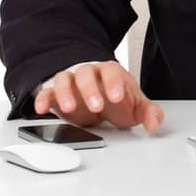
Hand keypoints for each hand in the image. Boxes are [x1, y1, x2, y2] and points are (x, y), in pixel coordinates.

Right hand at [33, 61, 163, 132]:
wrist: (100, 96)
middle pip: (86, 74)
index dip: (113, 83)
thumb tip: (154, 123)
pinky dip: (42, 98)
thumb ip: (149, 113)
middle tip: (97, 106)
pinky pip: (46, 92)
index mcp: (111, 73)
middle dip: (90, 89)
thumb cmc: (118, 98)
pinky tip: (41, 109)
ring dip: (65, 93)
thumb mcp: (136, 105)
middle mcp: (90, 74)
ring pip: (64, 79)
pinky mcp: (56, 95)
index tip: (117, 97)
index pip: (112, 72)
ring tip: (68, 108)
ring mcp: (72, 83)